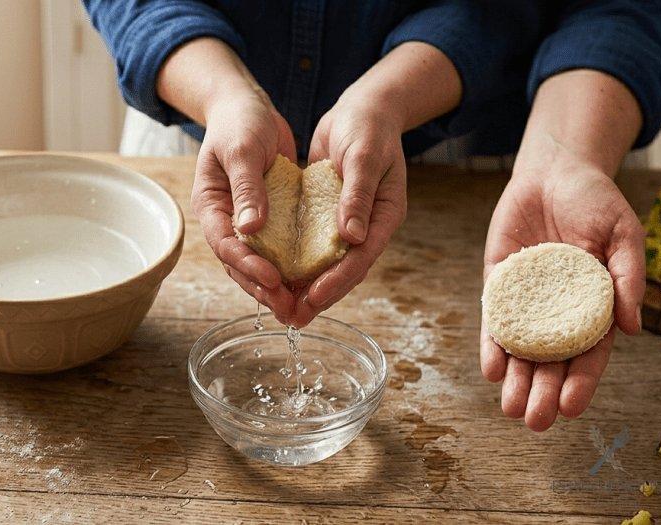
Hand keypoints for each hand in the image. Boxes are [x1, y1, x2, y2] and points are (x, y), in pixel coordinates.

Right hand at [189, 83, 299, 322]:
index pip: (224, 243)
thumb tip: (251, 226)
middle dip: (262, 288)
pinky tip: (310, 281)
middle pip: (239, 264)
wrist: (247, 107)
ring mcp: (246, 221)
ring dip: (276, 287)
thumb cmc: (239, 122)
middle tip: (288, 310)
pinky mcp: (268, 218)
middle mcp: (226, 219)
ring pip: (258, 263)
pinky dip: (291, 266)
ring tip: (299, 308)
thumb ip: (247, 186)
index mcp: (211, 204)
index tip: (273, 278)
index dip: (247, 264)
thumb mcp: (242, 149)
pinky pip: (278, 249)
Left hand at [290, 95, 407, 326]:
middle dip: (319, 297)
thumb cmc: (368, 128)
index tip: (313, 298)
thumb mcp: (364, 157)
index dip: (337, 281)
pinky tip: (276, 276)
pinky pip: (312, 246)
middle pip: (343, 271)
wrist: (362, 110)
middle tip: (293, 319)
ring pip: (325, 264)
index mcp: (384, 216)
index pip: (360, 258)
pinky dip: (297, 262)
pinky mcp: (327, 216)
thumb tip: (351, 235)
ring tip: (282, 310)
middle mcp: (366, 226)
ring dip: (304, 287)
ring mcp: (347, 223)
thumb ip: (357, 194)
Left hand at [480, 161, 644, 430]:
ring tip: (510, 407)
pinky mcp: (498, 284)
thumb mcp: (623, 234)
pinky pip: (494, 320)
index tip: (571, 407)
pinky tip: (491, 368)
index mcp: (595, 306)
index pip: (590, 353)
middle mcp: (560, 310)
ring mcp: (528, 300)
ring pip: (521, 349)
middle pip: (552, 360)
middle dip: (543, 392)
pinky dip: (492, 345)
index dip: (582, 381)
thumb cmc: (596, 201)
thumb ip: (627, 278)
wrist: (554, 170)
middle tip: (534, 421)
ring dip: (516, 380)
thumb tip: (632, 328)